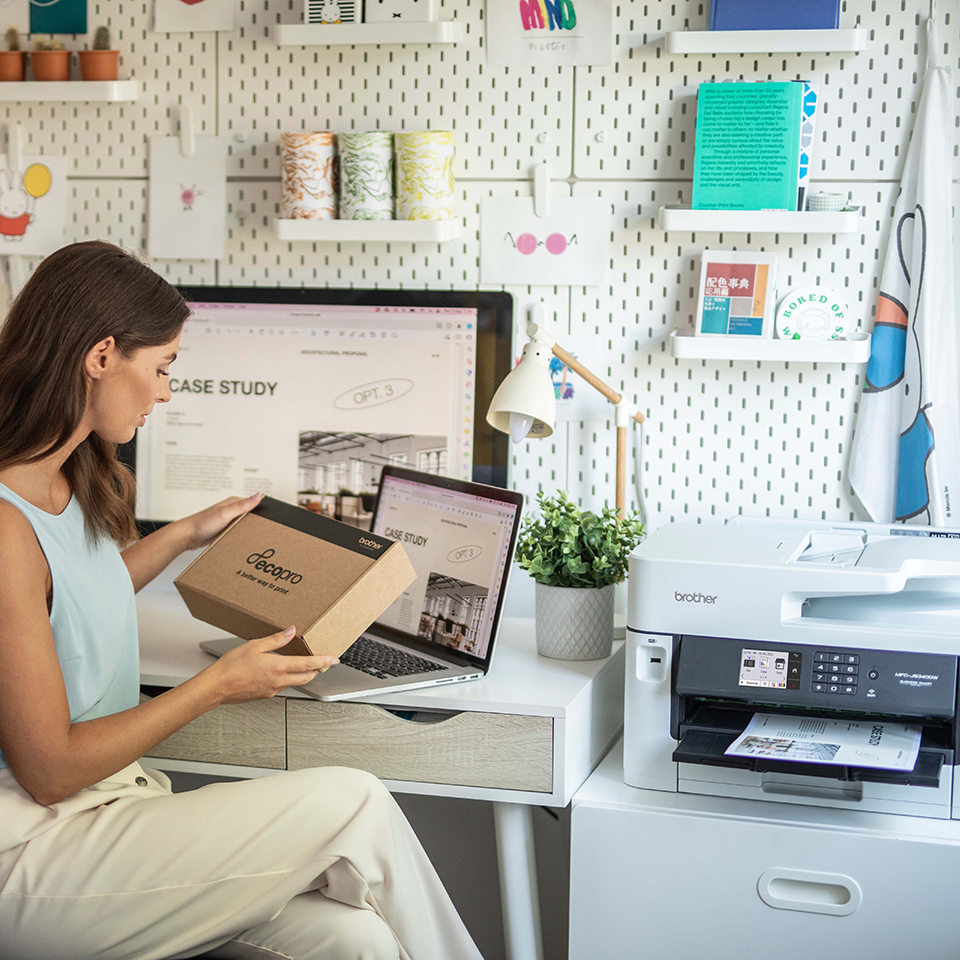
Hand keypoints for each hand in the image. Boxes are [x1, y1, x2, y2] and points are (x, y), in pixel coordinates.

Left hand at [181, 492, 262, 551]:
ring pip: (244, 525)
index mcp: (233, 503)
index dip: (262, 511)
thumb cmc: (201, 523)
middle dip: (256, 523)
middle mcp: (231, 511)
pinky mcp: (225, 530)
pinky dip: (240, 536)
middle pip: (250, 516)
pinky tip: (241, 540)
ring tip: (251, 536)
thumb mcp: (225, 513)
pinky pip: (237, 533)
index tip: (268, 518)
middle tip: (260, 530)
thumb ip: (242, 505)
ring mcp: (228, 521)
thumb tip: (257, 495)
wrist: (187, 536)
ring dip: (247, 531)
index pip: (253, 503)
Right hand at [207, 626, 339, 704]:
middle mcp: (278, 681)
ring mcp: (271, 690)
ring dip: (303, 675)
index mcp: (278, 667)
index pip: (309, 665)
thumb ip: (276, 639)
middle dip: (317, 670)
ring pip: (295, 683)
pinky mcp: (264, 695)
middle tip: (323, 662)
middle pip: (307, 677)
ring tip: (304, 665)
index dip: (324, 661)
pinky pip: (282, 686)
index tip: (334, 659)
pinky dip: (288, 679)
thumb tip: (291, 631)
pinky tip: (282, 672)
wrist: (215, 687)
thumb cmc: (230, 667)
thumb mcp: (254, 645)